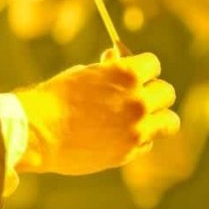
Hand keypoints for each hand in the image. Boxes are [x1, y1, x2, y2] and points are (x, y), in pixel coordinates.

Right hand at [15, 51, 178, 174]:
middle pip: (166, 92)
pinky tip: (121, 136)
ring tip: (143, 119)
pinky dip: (140, 139)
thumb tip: (117, 57)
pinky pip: (148, 142)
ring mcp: (136, 128)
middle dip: (153, 92)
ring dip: (159, 118)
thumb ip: (107, 69)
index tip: (134, 75)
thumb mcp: (84, 74)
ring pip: (169, 121)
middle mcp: (138, 100)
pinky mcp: (128, 151)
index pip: (154, 64)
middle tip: (138, 98)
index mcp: (126, 74)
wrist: (39, 132)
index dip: (142, 69)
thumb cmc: (57, 97)